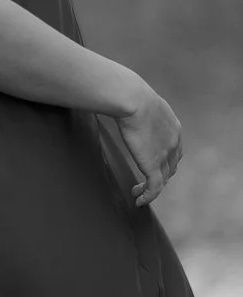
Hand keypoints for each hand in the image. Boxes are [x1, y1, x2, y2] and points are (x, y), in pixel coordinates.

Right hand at [116, 82, 182, 206]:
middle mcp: (174, 144)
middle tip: (145, 181)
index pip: (175, 151)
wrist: (133, 100)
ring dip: (151, 188)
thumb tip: (121, 103)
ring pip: (163, 180)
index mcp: (174, 128)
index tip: (152, 165)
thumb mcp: (142, 102)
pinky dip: (147, 196)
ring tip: (137, 192)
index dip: (166, 161)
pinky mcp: (153, 166)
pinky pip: (154, 188)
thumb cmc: (130, 95)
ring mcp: (165, 156)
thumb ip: (139, 109)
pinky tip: (138, 200)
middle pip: (171, 167)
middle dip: (160, 176)